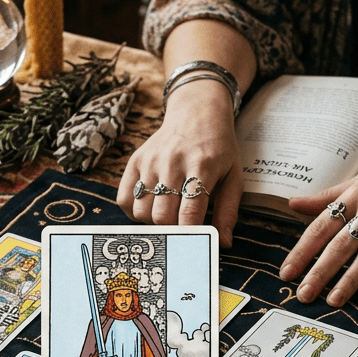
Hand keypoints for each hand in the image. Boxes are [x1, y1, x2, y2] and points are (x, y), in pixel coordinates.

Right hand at [117, 79, 243, 246]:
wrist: (197, 113)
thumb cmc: (218, 149)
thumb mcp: (233, 176)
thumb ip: (228, 211)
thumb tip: (223, 242)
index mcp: (202, 165)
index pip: (190, 212)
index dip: (191, 234)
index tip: (195, 244)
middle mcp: (172, 162)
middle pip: (162, 216)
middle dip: (172, 230)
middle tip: (182, 229)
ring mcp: (150, 161)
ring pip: (142, 212)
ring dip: (153, 223)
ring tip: (167, 216)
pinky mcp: (135, 161)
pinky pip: (124, 199)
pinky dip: (134, 212)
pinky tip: (150, 208)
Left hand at [279, 134, 357, 304]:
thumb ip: (326, 197)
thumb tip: (292, 204)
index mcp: (355, 196)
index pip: (321, 227)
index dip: (302, 251)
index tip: (286, 272)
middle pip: (341, 245)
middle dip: (320, 271)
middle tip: (303, 294)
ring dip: (351, 280)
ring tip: (334, 301)